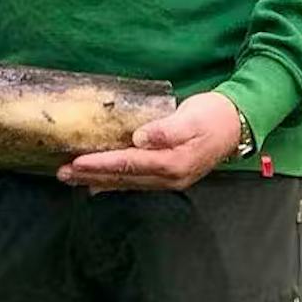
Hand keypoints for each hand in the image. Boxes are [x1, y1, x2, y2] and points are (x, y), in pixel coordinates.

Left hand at [59, 90, 245, 193]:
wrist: (239, 123)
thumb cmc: (214, 115)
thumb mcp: (192, 116)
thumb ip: (166, 129)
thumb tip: (140, 137)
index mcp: (172, 162)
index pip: (128, 164)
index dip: (100, 164)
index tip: (76, 162)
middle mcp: (169, 177)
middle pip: (123, 178)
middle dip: (91, 176)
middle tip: (62, 173)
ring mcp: (169, 179)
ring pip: (127, 183)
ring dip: (98, 180)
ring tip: (73, 179)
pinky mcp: (169, 175)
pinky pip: (136, 182)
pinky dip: (115, 183)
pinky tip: (99, 185)